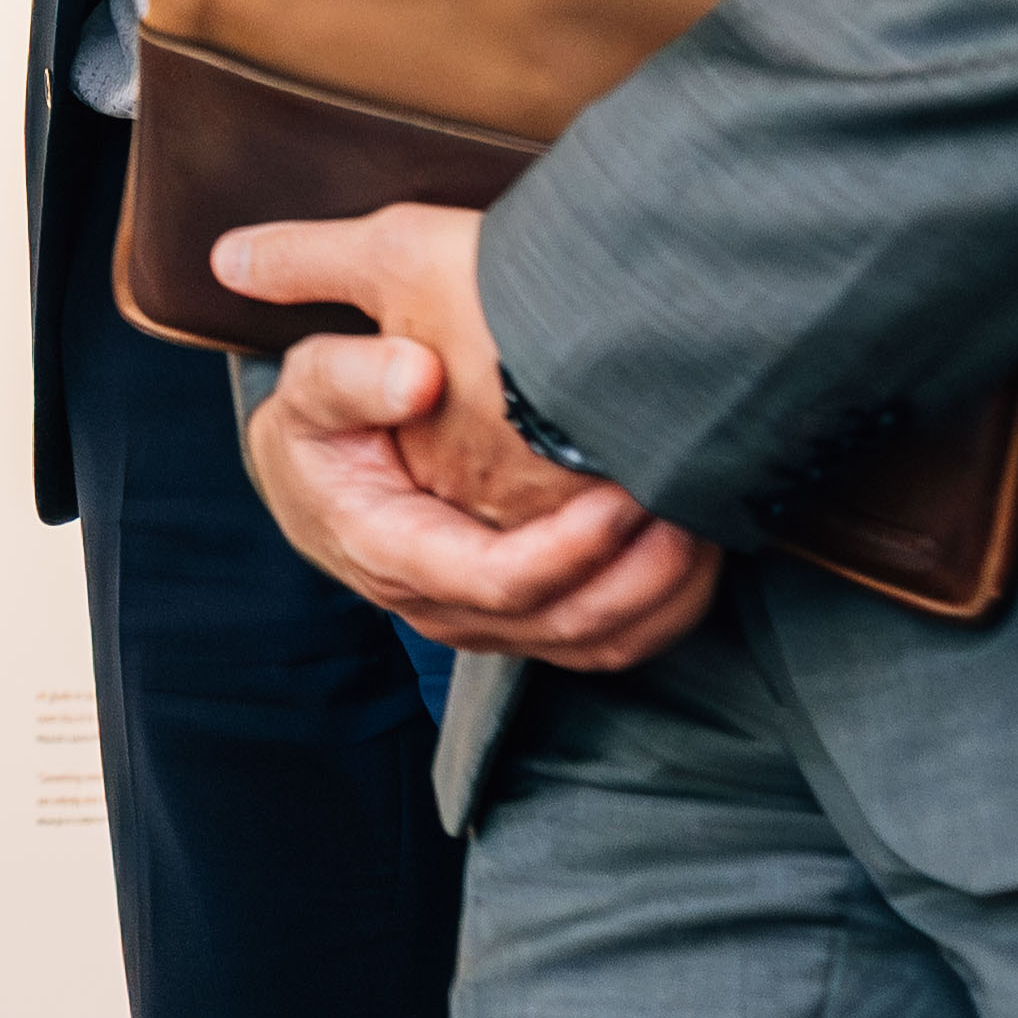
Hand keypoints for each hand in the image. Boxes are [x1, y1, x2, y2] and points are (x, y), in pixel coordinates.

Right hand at [215, 203, 721, 670]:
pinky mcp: (527, 620)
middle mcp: (445, 607)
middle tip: (694, 497)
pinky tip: (698, 544)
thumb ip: (349, 376)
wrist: (312, 480)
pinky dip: (665, 603)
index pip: (497, 579)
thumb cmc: (319, 428)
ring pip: (599, 642)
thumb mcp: (308, 386)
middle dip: (641, 572)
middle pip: (565, 622)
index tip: (622, 491)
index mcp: (392, 555)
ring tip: (710, 518)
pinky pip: (611, 638)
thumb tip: (417, 376)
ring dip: (666, 593)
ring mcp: (490, 623)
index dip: (570, 548)